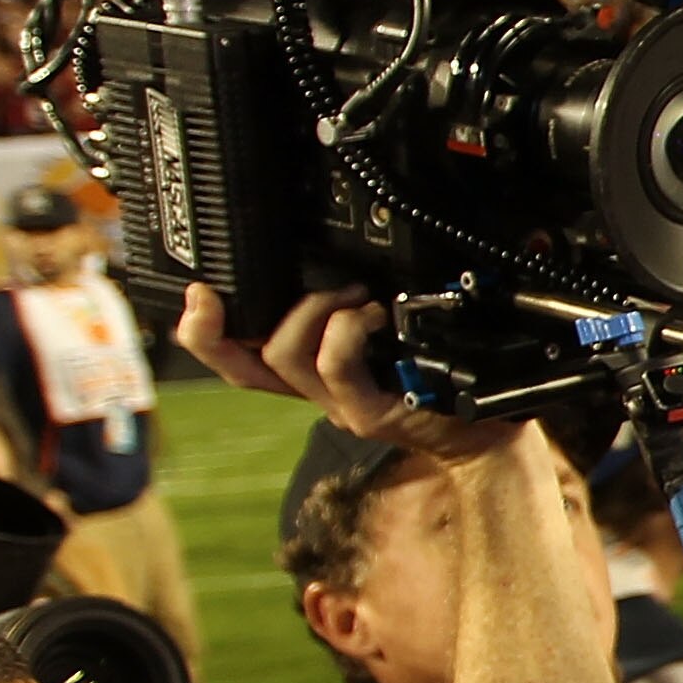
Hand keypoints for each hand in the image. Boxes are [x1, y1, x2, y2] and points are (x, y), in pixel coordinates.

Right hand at [173, 278, 527, 464]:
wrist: (485, 430)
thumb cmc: (437, 378)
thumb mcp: (387, 335)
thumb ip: (352, 306)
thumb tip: (331, 253)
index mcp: (307, 373)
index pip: (231, 356)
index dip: (200, 329)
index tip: (197, 290)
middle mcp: (315, 392)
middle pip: (240, 362)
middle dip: (237, 318)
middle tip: (277, 280)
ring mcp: (340, 405)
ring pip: (283, 357)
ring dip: (310, 311)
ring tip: (350, 295)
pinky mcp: (372, 413)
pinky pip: (335, 367)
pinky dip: (347, 330)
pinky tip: (374, 314)